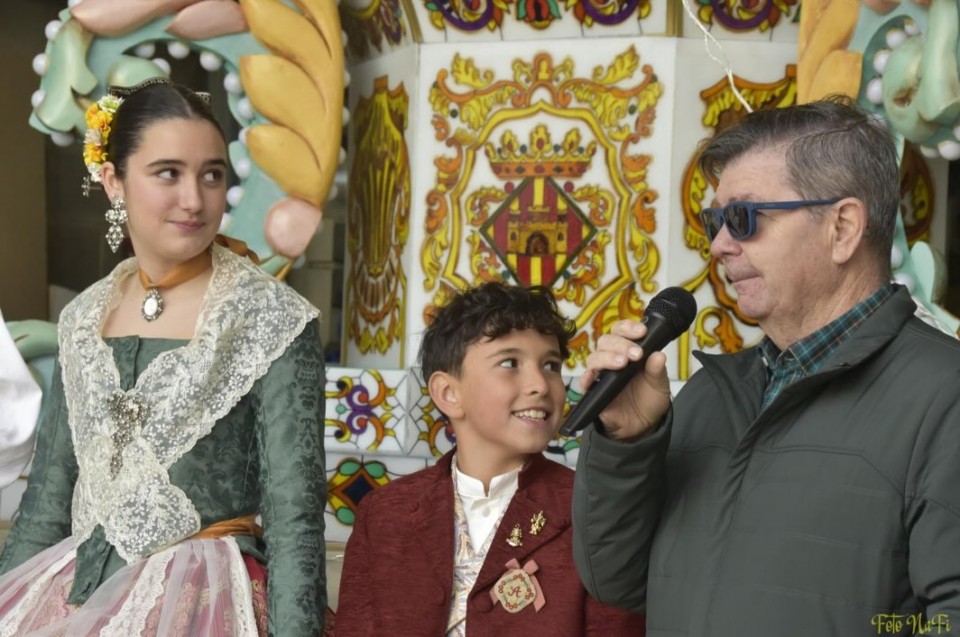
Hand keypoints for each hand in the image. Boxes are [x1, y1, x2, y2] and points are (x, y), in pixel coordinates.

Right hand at [579, 319, 671, 439]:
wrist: (643, 426)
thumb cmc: (649, 400)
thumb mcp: (660, 385)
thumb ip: (658, 371)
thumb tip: (658, 355)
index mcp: (628, 351)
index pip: (620, 331)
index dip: (628, 328)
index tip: (641, 332)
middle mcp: (611, 359)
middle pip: (605, 341)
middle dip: (621, 344)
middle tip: (636, 354)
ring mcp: (601, 375)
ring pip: (594, 357)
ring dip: (607, 357)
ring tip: (623, 364)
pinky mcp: (593, 392)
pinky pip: (584, 381)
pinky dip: (587, 377)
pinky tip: (595, 377)